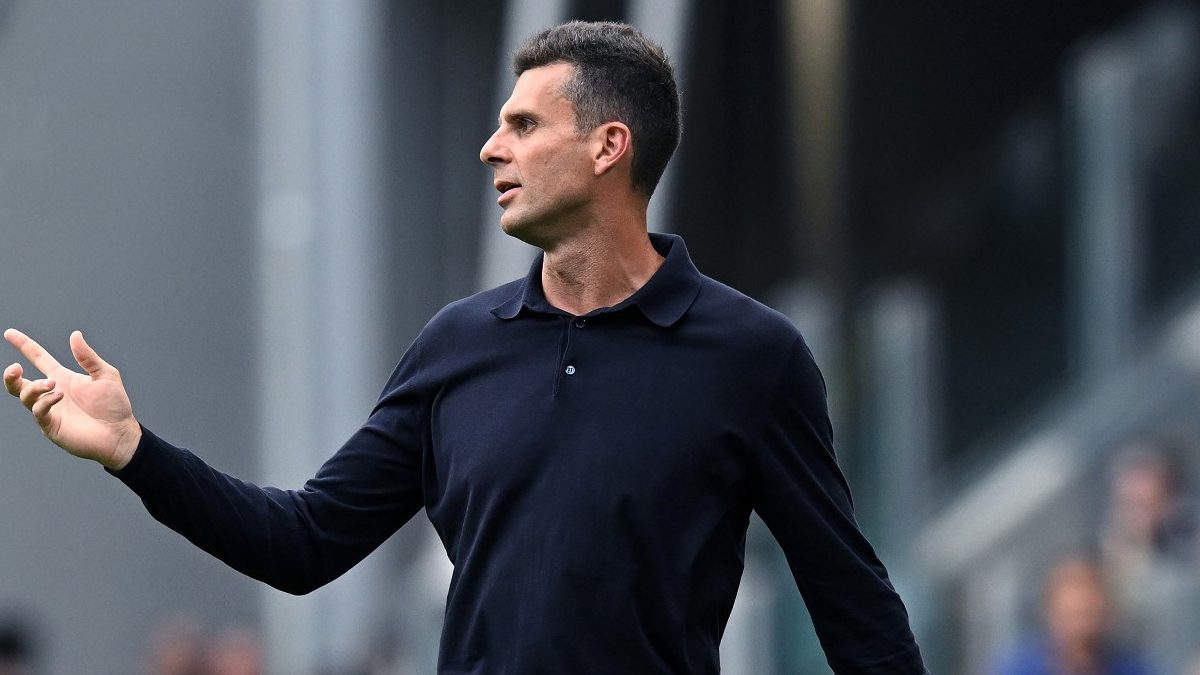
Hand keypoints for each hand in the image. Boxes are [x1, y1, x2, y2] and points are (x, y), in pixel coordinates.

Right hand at [4, 329, 140, 470]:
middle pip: (18, 383)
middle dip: (11, 375)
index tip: (9, 333)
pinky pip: (38, 411)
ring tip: (52, 384)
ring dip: (34, 387)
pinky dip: (44, 401)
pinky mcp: (51, 426)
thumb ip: (88, 357)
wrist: (120, 433)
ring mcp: (49, 411)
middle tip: (15, 367)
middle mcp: (52, 393)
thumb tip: (75, 334)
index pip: (38, 358)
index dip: (24, 345)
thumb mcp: (105, 375)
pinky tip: (58, 395)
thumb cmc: (114, 406)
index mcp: (63, 378)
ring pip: (25, 396)